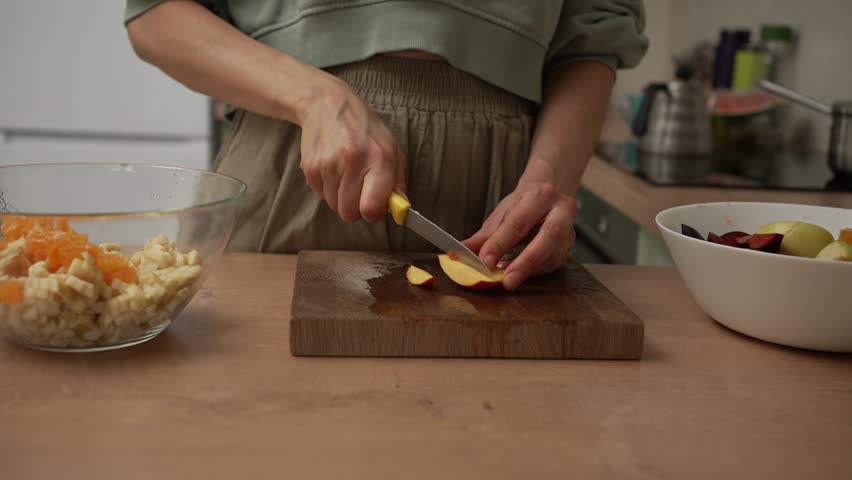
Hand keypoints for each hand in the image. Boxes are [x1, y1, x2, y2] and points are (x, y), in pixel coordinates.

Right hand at [299, 81, 405, 222]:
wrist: (329, 104)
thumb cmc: (366, 130)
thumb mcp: (392, 150)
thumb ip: (398, 183)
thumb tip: (401, 212)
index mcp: (379, 159)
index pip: (371, 208)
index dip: (373, 214)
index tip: (374, 207)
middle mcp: (353, 161)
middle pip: (349, 213)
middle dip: (355, 207)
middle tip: (359, 189)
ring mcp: (328, 164)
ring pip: (333, 206)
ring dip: (340, 196)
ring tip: (345, 173)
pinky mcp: (310, 167)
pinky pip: (320, 195)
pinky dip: (327, 187)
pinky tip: (332, 167)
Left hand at [464, 181, 577, 290]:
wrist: (549, 195)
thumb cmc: (523, 204)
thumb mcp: (501, 215)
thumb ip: (482, 237)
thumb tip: (459, 253)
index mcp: (541, 195)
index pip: (518, 223)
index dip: (500, 244)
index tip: (484, 261)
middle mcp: (561, 210)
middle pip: (548, 238)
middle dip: (526, 262)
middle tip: (507, 281)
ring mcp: (570, 229)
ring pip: (553, 255)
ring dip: (529, 270)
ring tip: (507, 279)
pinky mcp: (570, 247)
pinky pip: (553, 264)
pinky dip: (534, 272)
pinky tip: (519, 275)